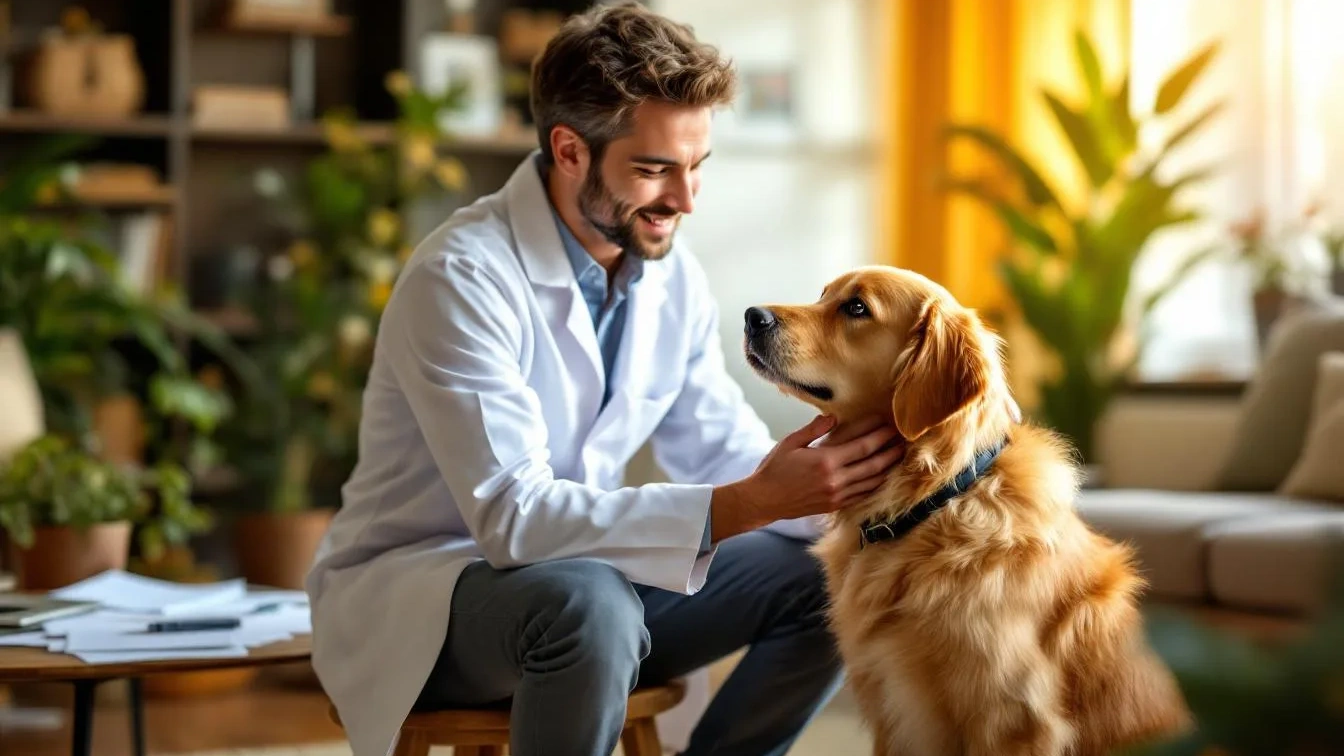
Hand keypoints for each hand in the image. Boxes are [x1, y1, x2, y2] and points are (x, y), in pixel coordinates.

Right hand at [711, 415, 904, 540]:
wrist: (764, 500)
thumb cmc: (774, 469)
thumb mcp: (790, 443)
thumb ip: (814, 429)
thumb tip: (833, 417)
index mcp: (826, 461)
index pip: (862, 447)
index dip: (880, 437)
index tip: (891, 427)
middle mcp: (835, 480)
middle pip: (873, 464)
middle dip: (891, 451)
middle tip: (904, 441)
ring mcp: (837, 495)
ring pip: (872, 481)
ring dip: (888, 468)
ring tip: (899, 457)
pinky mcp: (835, 505)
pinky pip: (862, 495)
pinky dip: (875, 485)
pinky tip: (882, 476)